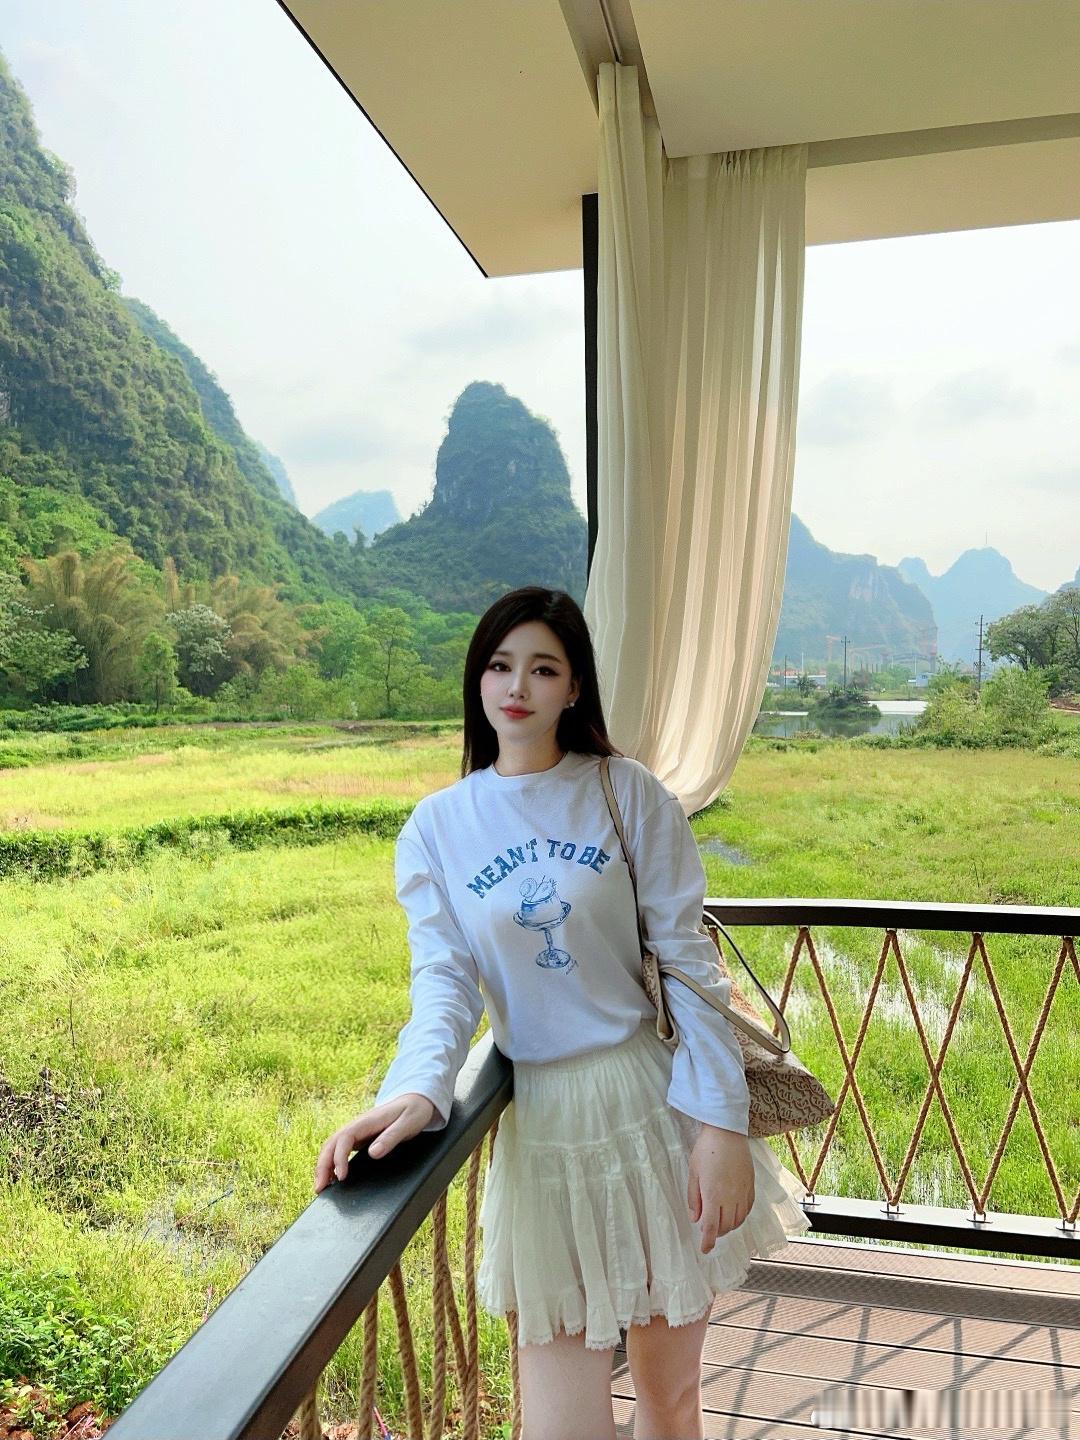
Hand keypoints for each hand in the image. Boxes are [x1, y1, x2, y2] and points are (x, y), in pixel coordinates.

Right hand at [313, 1093, 436, 1192]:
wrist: (417, 1100)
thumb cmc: (414, 1111)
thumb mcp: (408, 1123)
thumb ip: (391, 1137)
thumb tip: (373, 1153)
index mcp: (367, 1121)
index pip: (344, 1138)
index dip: (339, 1157)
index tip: (341, 1176)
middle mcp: (357, 1125)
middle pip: (331, 1143)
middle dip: (322, 1165)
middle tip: (320, 1188)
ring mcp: (357, 1131)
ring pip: (332, 1146)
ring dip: (323, 1165)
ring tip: (321, 1187)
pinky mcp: (360, 1137)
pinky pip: (340, 1149)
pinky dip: (331, 1162)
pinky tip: (332, 1177)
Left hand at [687, 1125, 754, 1251]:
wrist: (727, 1132)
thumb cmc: (706, 1150)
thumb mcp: (693, 1172)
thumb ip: (694, 1197)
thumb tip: (695, 1219)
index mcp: (713, 1195)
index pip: (711, 1227)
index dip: (708, 1241)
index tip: (705, 1250)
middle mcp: (730, 1197)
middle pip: (726, 1226)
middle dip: (717, 1233)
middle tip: (709, 1230)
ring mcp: (742, 1192)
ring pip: (738, 1220)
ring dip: (729, 1226)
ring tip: (720, 1222)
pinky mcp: (751, 1185)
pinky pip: (747, 1209)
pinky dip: (740, 1217)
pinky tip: (734, 1213)